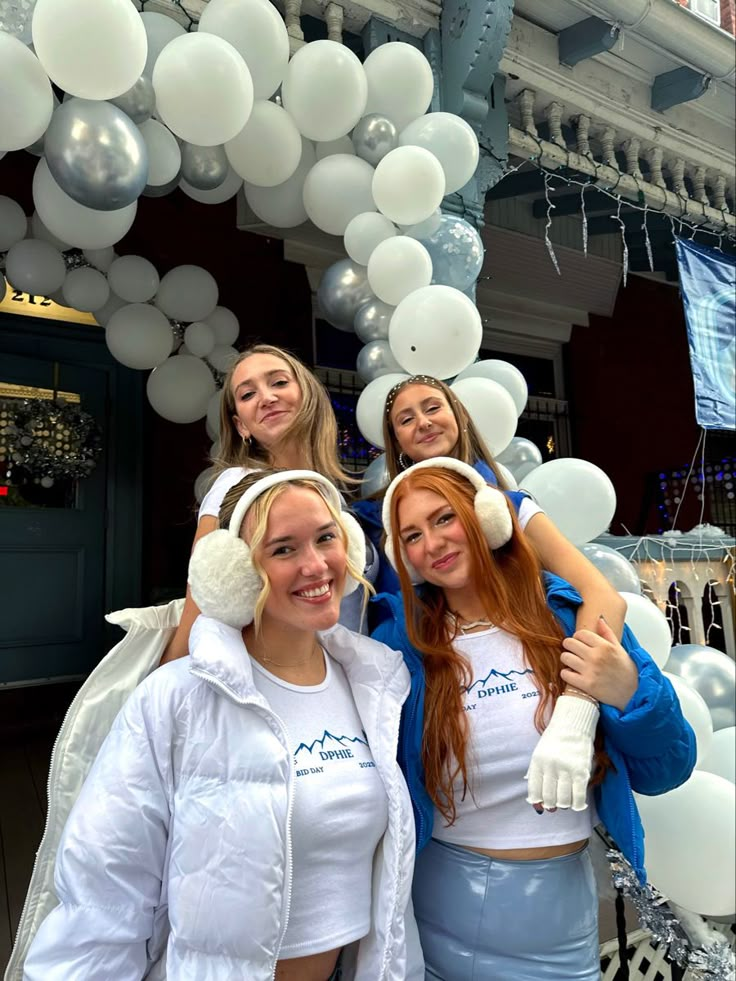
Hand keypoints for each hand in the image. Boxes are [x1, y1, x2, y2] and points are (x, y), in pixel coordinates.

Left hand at [525, 695, 598, 811]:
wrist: (573, 724)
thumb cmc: (556, 740)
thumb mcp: (540, 753)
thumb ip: (536, 773)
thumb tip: (535, 798)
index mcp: (537, 762)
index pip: (534, 790)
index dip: (537, 802)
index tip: (540, 807)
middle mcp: (550, 767)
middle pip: (549, 798)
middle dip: (551, 806)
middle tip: (555, 806)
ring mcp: (566, 769)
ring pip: (563, 800)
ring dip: (564, 805)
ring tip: (566, 802)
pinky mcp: (581, 771)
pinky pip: (578, 796)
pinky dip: (577, 805)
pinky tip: (577, 804)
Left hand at [560, 616, 638, 711]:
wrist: (633, 693)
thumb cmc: (626, 670)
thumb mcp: (619, 649)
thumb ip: (607, 633)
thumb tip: (599, 618)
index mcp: (605, 646)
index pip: (580, 633)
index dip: (578, 637)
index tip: (580, 642)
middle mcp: (596, 657)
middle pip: (569, 643)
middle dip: (570, 646)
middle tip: (575, 652)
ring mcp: (590, 671)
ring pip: (565, 657)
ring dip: (567, 659)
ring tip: (573, 663)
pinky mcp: (586, 685)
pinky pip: (565, 674)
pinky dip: (566, 673)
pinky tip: (573, 674)